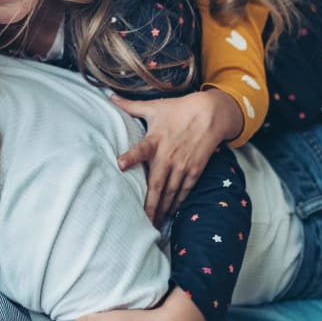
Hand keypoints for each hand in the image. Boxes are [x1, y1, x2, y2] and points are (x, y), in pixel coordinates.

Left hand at [112, 89, 242, 223]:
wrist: (211, 113)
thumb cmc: (179, 109)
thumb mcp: (154, 106)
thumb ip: (130, 105)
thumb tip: (110, 96)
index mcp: (155, 139)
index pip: (141, 149)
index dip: (131, 156)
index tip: (120, 164)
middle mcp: (168, 155)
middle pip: (157, 184)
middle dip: (150, 204)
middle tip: (143, 222)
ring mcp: (183, 165)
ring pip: (171, 192)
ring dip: (163, 208)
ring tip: (155, 224)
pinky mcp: (195, 170)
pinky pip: (184, 190)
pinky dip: (178, 202)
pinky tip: (171, 213)